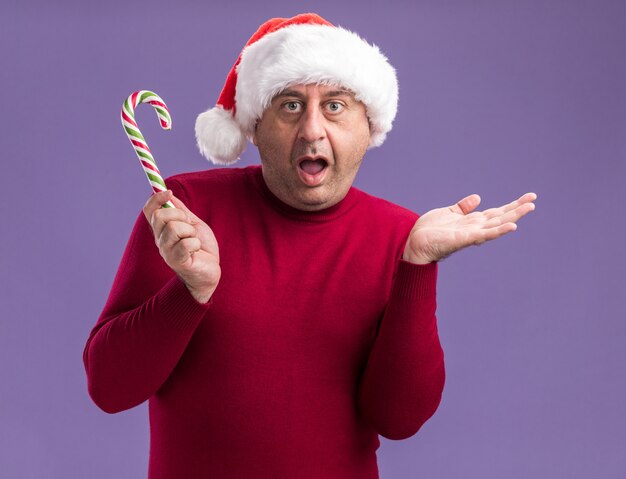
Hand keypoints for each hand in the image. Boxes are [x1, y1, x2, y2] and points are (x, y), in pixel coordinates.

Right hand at [143, 190, 220, 302]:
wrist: (210, 272)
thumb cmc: (201, 249)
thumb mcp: (193, 224)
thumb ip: (181, 210)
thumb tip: (168, 192)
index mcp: (162, 231)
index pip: (149, 211)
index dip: (156, 199)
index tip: (168, 192)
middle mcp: (160, 241)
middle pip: (160, 216)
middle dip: (180, 215)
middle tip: (190, 227)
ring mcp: (166, 252)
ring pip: (174, 228)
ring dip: (191, 232)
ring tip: (195, 241)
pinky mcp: (177, 261)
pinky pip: (186, 243)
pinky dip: (196, 243)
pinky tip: (196, 251)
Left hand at [403, 192, 536, 263]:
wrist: (413, 242)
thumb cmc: (429, 231)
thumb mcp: (448, 213)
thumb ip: (463, 207)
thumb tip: (478, 197)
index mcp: (472, 222)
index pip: (496, 212)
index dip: (511, 205)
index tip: (528, 197)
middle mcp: (475, 228)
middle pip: (501, 217)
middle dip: (517, 209)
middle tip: (534, 200)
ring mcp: (471, 234)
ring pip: (497, 224)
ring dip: (513, 217)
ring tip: (529, 208)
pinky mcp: (464, 239)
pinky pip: (484, 234)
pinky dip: (499, 231)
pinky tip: (512, 226)